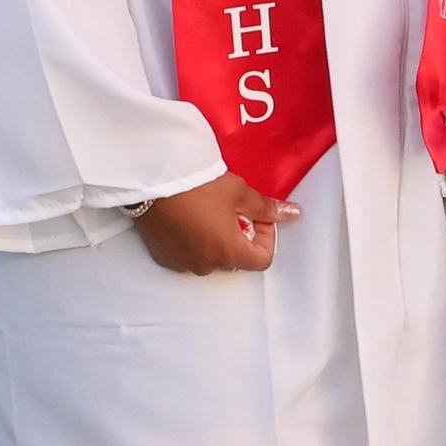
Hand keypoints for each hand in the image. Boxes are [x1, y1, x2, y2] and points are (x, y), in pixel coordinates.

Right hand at [133, 172, 300, 274]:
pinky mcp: (164, 257)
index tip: (257, 214)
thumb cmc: (199, 185)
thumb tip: (293, 214)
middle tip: (233, 207)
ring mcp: (182, 264)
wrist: (152, 180)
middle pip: (236, 258)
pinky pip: (189, 255)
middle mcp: (206, 265)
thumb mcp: (239, 192)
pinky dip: (195, 241)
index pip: (262, 260)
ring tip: (209, 209)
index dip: (266, 236)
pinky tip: (189, 216)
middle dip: (241, 235)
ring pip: (212, 257)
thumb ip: (266, 208)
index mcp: (228, 253)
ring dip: (217, 238)